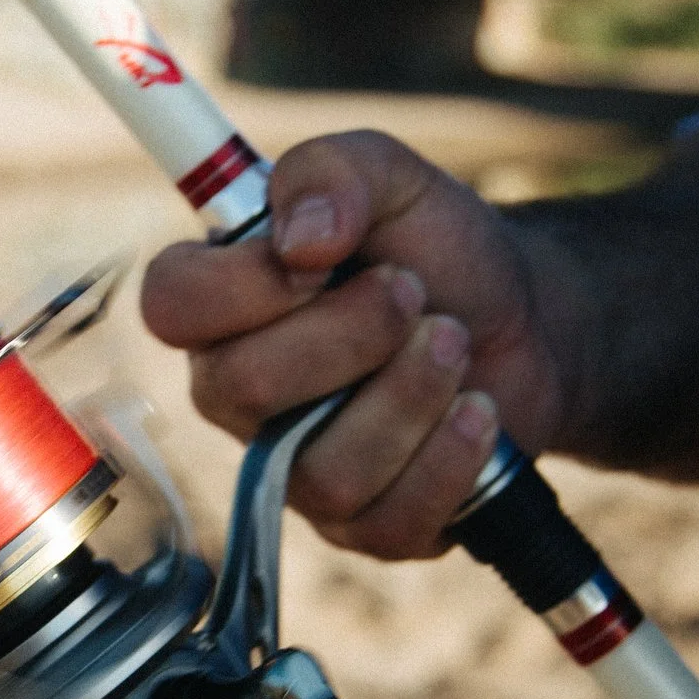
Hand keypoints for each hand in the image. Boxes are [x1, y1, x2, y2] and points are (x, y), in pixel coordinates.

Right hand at [139, 131, 584, 559]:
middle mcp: (241, 393)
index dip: (243, 285)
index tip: (322, 257)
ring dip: (410, 394)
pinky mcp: (364, 525)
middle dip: (352, 332)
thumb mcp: (392, 178)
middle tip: (414, 291)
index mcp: (222, 306)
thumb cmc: (436, 249)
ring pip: (321, 470)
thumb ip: (333, 173)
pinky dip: (448, 458)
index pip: (169, 305)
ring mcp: (296, 469)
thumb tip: (301, 236)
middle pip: (243, 387)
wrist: (528, 321)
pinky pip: (387, 521)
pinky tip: (477, 412)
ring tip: (454, 344)